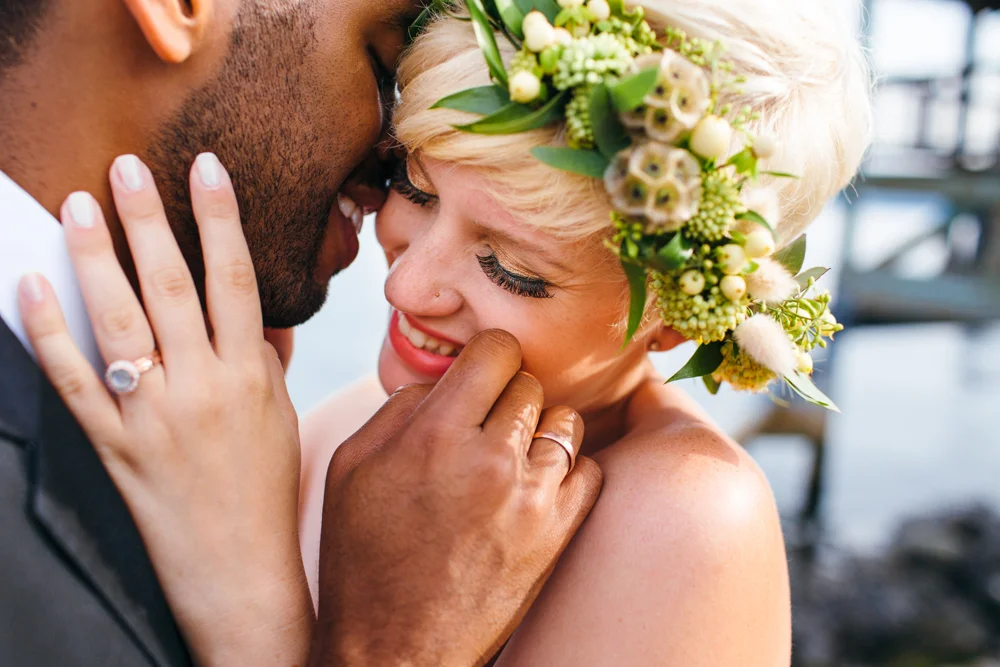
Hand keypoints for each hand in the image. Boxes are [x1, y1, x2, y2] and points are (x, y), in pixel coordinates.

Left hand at [18, 154, 311, 666]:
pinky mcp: (114, 445)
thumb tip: (257, 311)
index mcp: (249, 374)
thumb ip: (265, 357)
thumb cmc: (262, 489)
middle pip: (174, 287)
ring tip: (81, 206)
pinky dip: (50, 333)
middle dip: (150, 220)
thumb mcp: (279, 416)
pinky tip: (34, 287)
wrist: (238, 568)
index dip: (221, 218)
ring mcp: (155, 415)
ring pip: (121, 322)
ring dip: (99, 259)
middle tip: (127, 167)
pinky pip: (76, 381)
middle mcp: (203, 386)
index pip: (236, 279)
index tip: (207, 168)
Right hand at [311, 333, 602, 666]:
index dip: (489, 356)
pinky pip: (589, 469)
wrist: (395, 646)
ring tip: (511, 457)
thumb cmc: (364, 557)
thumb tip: (446, 378)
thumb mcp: (352, 467)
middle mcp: (490, 458)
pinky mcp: (558, 533)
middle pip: (529, 383)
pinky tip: (534, 485)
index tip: (481, 374)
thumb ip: (400, 407)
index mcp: (434, 434)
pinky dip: (567, 470)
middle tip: (485, 426)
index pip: (496, 350)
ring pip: (565, 421)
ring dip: (540, 430)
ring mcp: (531, 497)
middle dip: (507, 396)